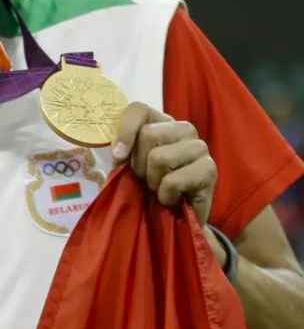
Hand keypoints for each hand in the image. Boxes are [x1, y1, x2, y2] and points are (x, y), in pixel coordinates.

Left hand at [112, 102, 217, 230]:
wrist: (172, 219)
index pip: (139, 109)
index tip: (118, 156)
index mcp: (160, 123)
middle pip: (148, 134)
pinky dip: (165, 195)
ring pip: (160, 157)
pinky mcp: (210, 170)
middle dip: (138, 164)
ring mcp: (200, 147)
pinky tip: (172, 198)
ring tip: (160, 188)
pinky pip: (173, 180)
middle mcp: (183, 129)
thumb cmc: (146, 189)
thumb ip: (120, 153)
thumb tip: (118, 152)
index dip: (124, 130)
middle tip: (146, 179)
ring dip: (153, 181)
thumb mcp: (126, 168)